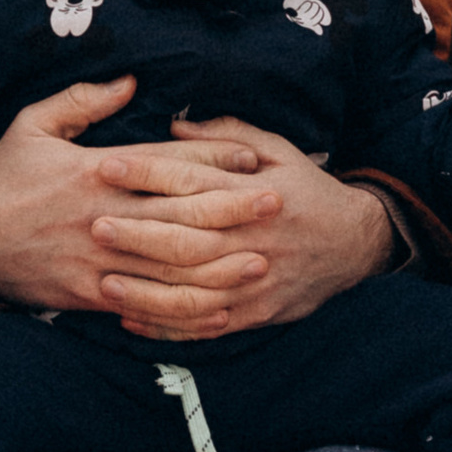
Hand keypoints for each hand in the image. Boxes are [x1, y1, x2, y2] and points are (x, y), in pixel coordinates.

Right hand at [0, 77, 281, 327]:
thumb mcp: (31, 125)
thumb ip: (81, 101)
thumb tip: (130, 82)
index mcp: (94, 170)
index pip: (166, 162)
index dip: (213, 158)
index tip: (253, 157)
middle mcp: (101, 215)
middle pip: (179, 213)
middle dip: (232, 209)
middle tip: (276, 204)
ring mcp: (96, 258)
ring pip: (168, 264)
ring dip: (218, 264)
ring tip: (260, 260)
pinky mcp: (87, 293)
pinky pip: (143, 303)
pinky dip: (180, 310)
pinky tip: (212, 309)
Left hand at [118, 116, 395, 329]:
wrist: (357, 244)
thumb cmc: (308, 190)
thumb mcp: (279, 149)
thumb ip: (228, 134)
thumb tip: (175, 124)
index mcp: (254, 194)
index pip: (192, 182)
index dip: (147, 173)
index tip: (106, 166)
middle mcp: (252, 239)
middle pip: (187, 240)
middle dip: (138, 234)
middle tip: (94, 225)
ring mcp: (254, 281)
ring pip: (192, 291)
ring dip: (145, 290)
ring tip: (104, 283)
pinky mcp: (256, 313)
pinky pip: (206, 325)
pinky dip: (167, 327)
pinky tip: (131, 320)